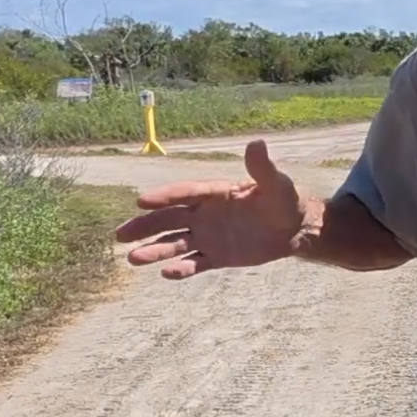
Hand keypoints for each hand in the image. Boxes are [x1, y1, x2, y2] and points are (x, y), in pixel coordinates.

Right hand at [113, 139, 309, 278]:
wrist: (296, 228)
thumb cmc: (285, 199)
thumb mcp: (276, 184)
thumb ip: (262, 168)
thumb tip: (257, 143)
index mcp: (214, 193)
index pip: (183, 193)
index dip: (164, 196)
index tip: (141, 201)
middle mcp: (205, 214)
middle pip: (168, 219)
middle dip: (145, 226)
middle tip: (120, 236)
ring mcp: (209, 236)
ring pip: (175, 243)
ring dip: (155, 250)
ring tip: (133, 260)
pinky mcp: (217, 256)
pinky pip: (195, 263)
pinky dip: (181, 269)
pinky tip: (166, 273)